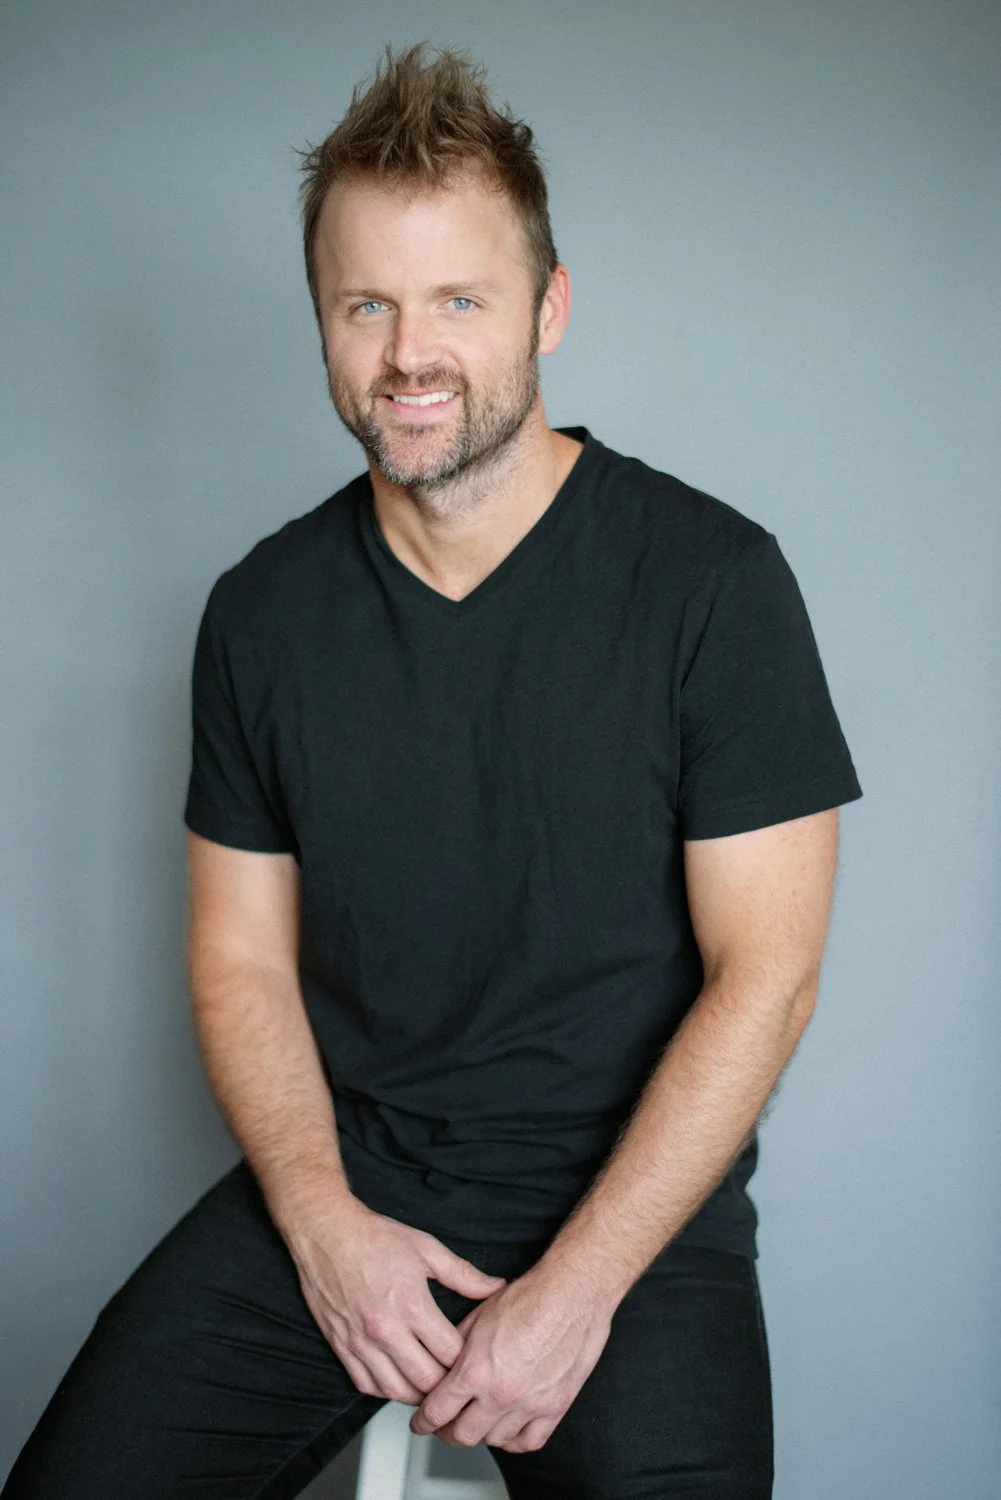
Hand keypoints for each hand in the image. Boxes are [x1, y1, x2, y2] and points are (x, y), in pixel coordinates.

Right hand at [286, 1196, 506, 1402]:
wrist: (327, 1232)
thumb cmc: (375, 1238)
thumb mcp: (427, 1249)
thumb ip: (464, 1274)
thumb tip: (495, 1287)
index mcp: (412, 1305)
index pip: (449, 1353)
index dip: (466, 1360)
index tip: (473, 1358)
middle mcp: (385, 1330)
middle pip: (426, 1380)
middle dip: (446, 1384)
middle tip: (456, 1379)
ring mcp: (360, 1342)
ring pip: (395, 1391)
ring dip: (418, 1394)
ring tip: (431, 1385)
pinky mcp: (341, 1346)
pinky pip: (366, 1385)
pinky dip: (385, 1390)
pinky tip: (398, 1381)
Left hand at [409, 1266, 612, 1452]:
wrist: (571, 1293)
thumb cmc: (529, 1298)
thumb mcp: (478, 1316)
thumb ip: (457, 1349)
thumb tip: (445, 1367)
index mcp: (476, 1370)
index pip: (437, 1412)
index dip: (422, 1421)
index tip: (421, 1422)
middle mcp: (501, 1393)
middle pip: (462, 1436)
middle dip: (446, 1433)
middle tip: (444, 1427)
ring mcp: (530, 1405)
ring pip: (494, 1441)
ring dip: (481, 1434)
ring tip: (477, 1422)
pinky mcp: (555, 1407)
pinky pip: (529, 1442)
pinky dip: (514, 1440)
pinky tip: (508, 1428)